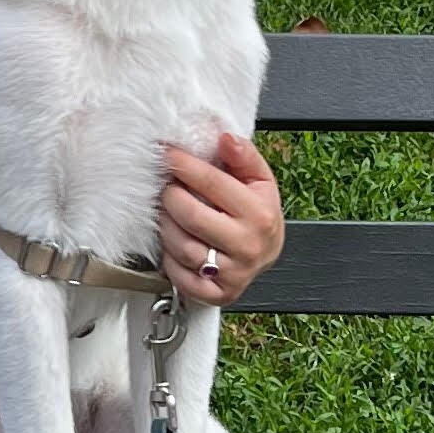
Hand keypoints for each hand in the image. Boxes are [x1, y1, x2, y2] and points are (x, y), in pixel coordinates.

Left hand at [159, 133, 284, 306]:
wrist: (267, 252)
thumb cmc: (258, 214)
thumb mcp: (259, 180)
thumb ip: (243, 156)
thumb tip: (226, 139)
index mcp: (259, 214)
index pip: (211, 183)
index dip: (183, 165)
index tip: (167, 155)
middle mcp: (247, 245)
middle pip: (190, 215)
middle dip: (170, 196)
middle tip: (167, 188)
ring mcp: (233, 272)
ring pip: (181, 247)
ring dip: (166, 226)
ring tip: (169, 214)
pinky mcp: (218, 293)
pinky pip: (180, 277)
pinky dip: (170, 259)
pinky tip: (175, 245)